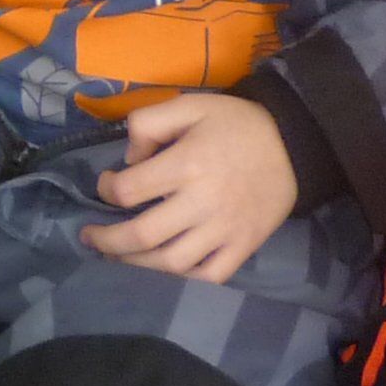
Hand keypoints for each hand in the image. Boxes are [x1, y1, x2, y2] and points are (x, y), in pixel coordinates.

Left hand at [83, 94, 298, 282]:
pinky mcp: (244, 246)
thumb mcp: (191, 105)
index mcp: (187, 164)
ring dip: (136, 265)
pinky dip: (183, 280)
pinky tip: (163, 272)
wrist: (295, 144)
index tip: (107, 184)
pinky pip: (210, 276)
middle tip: (90, 238)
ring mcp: (225, 229)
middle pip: (142, 235)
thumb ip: (149, 123)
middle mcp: (203, 202)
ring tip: (117, 258)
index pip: (129, 190)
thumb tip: (128, 160)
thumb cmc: (236, 124)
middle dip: (107, 240)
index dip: (107, 189)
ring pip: (171, 262)